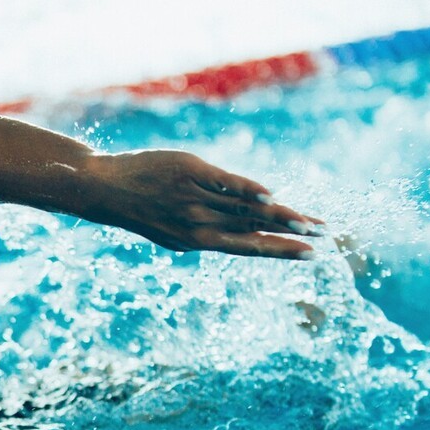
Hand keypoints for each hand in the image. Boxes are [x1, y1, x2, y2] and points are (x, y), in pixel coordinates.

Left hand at [88, 150, 323, 258]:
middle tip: (324, 238)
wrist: (106, 189)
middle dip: (292, 234)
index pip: (247, 247)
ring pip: (245, 210)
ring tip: (310, 221)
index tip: (309, 255)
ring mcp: (195, 200)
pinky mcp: (191, 174)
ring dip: (281, 216)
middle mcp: (198, 224)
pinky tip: (272, 197)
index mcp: (196, 241)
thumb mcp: (174, 228)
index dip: (280, 251)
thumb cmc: (143, 207)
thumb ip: (209, 230)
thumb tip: (246, 228)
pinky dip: (249, 191)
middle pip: (255, 229)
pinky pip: (226, 185)